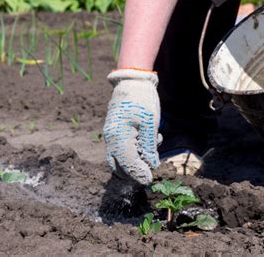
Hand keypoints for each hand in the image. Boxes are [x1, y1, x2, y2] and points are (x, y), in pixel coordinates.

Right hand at [103, 69, 160, 184]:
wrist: (133, 82)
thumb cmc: (142, 101)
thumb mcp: (150, 124)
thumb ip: (149, 146)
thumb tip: (151, 166)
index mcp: (118, 138)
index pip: (126, 165)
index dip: (138, 174)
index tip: (150, 181)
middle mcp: (111, 139)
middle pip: (118, 167)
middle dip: (133, 172)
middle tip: (150, 172)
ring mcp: (111, 136)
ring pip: (120, 159)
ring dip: (135, 161)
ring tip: (152, 146)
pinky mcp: (116, 132)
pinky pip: (122, 149)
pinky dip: (134, 151)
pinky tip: (150, 140)